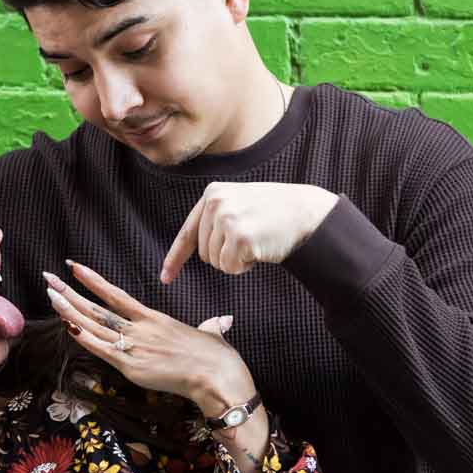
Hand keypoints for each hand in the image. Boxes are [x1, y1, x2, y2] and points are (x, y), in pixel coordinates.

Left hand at [44, 261, 251, 411]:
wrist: (217, 375)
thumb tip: (220, 322)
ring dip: (70, 310)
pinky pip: (101, 349)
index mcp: (154, 318)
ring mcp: (134, 345)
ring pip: (94, 325)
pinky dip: (83, 337)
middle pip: (97, 307)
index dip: (94, 281)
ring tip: (51, 294)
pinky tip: (67, 324)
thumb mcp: (211, 334)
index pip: (116, 295)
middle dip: (70, 292)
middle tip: (49, 277)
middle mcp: (140, 328)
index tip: (75, 268)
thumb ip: (209, 327)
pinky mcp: (132, 366)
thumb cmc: (217, 358)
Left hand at [160, 182, 339, 282]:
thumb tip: (195, 247)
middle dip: (224, 255)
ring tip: (257, 240)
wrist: (307, 212)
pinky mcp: (239, 237)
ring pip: (216, 263)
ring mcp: (227, 219)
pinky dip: (244, 266)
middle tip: (250, 239)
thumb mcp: (239, 203)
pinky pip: (230, 268)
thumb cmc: (275, 213)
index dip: (176, 258)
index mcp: (212, 194)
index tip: (165, 278)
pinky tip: (260, 249)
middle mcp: (215, 203)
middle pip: (204, 253)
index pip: (188, 232)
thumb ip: (215, 218)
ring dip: (236, 260)